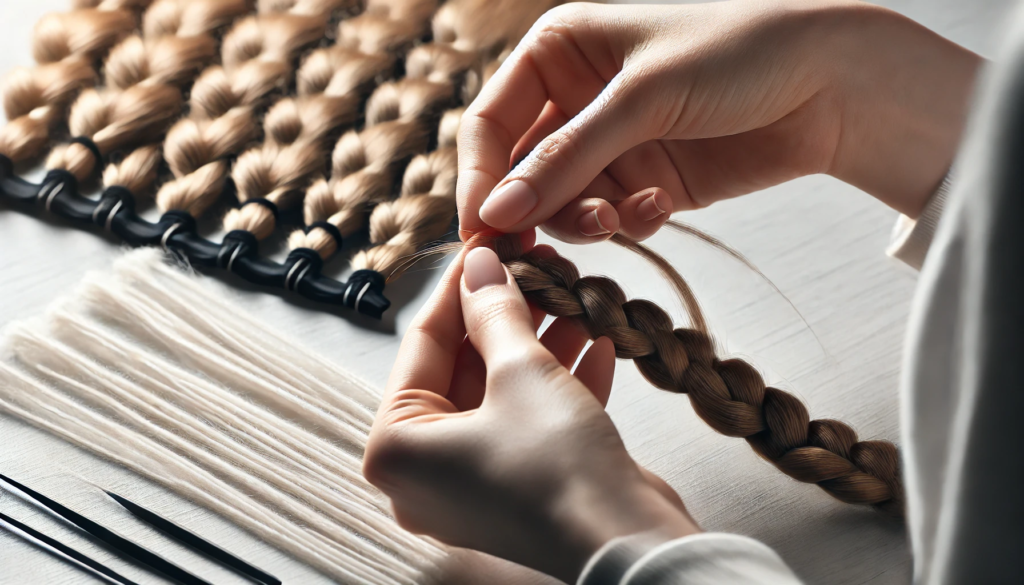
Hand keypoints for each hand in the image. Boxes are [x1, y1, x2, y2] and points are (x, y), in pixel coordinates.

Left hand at [363, 242, 698, 582]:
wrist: (628, 546)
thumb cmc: (557, 467)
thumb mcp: (521, 371)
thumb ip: (494, 311)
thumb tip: (479, 264)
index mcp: (398, 448)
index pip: (425, 343)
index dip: (461, 287)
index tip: (486, 245)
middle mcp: (426, 471)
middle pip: (464, 366)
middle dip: (508, 311)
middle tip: (536, 264)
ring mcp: (474, 482)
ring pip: (502, 391)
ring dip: (540, 341)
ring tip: (571, 293)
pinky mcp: (520, 487)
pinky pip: (528, 420)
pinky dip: (558, 382)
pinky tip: (596, 340)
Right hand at [457, 0, 980, 243]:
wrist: (834, 82)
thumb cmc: (740, 53)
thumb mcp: (643, 97)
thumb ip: (565, 158)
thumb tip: (496, 211)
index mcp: (560, 51)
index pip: (490, 123)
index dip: (479, 177)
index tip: (484, 229)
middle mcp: (578, 98)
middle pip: (521, 171)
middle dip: (535, 208)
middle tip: (544, 245)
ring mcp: (613, 142)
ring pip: (564, 202)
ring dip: (585, 219)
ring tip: (619, 218)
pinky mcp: (647, 179)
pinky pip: (611, 217)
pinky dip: (627, 222)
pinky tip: (658, 207)